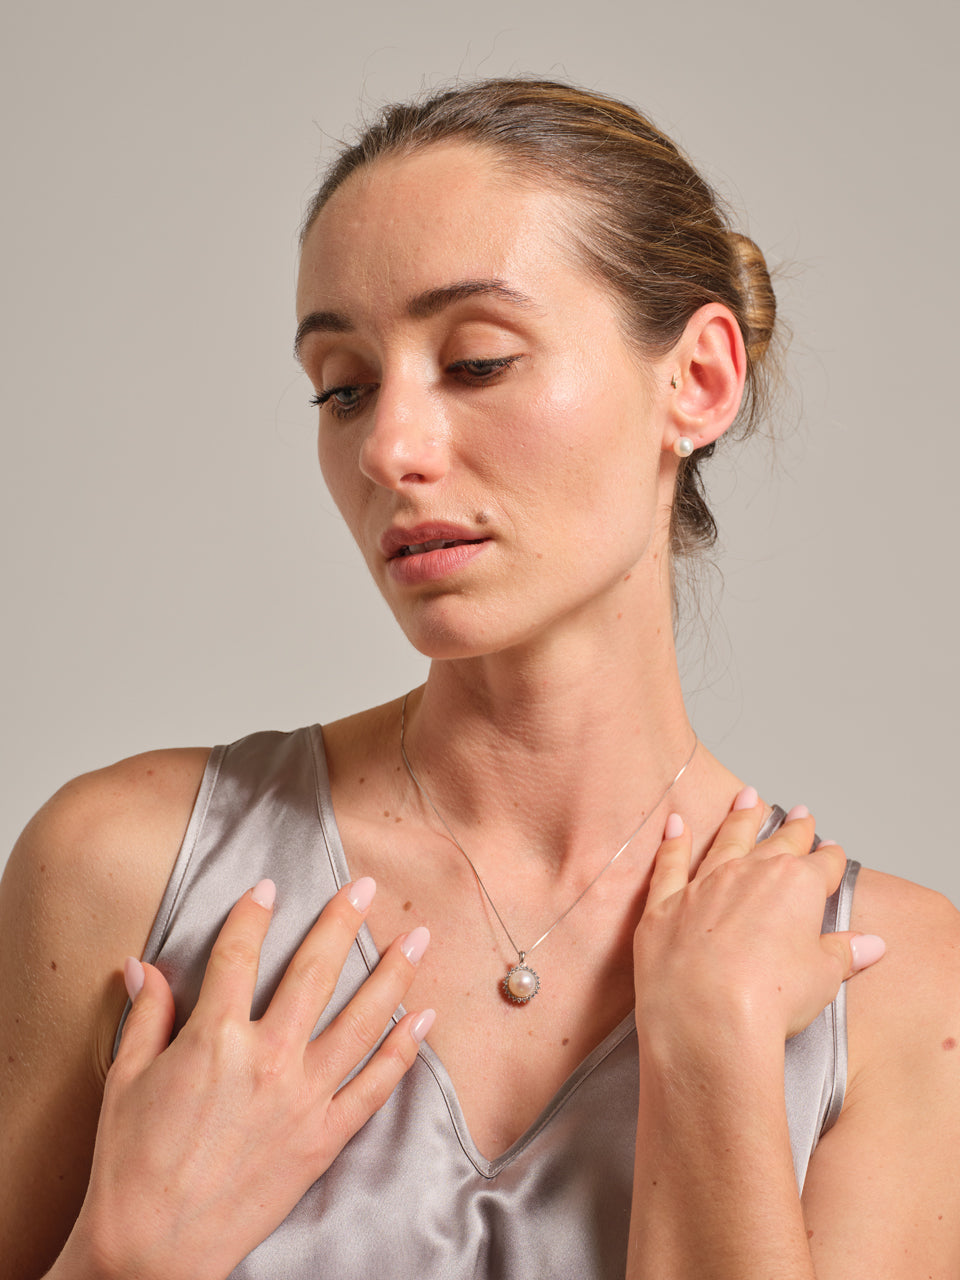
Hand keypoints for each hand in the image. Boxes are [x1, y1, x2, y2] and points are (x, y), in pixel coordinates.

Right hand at [63, 878, 432, 1279]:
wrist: (153, 1250)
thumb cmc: (131, 1164)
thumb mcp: (126, 1080)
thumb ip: (146, 1015)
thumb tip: (142, 965)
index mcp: (214, 1038)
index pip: (240, 954)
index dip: (254, 913)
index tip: (269, 886)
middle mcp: (268, 1058)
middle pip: (315, 972)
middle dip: (342, 921)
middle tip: (364, 886)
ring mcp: (303, 1098)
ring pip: (362, 1020)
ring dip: (394, 973)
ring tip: (418, 936)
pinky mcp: (323, 1138)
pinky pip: (375, 1086)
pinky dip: (404, 1049)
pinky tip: (423, 1017)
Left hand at [633, 791, 883, 1054]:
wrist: (706, 1018)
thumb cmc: (769, 999)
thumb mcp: (821, 978)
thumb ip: (843, 954)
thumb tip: (871, 944)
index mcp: (796, 886)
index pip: (821, 864)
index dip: (829, 858)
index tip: (831, 851)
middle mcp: (750, 874)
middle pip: (778, 843)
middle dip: (793, 829)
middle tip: (800, 813)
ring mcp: (704, 884)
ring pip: (726, 840)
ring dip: (739, 818)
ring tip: (747, 798)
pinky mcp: (665, 904)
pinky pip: (669, 864)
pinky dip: (673, 842)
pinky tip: (675, 824)